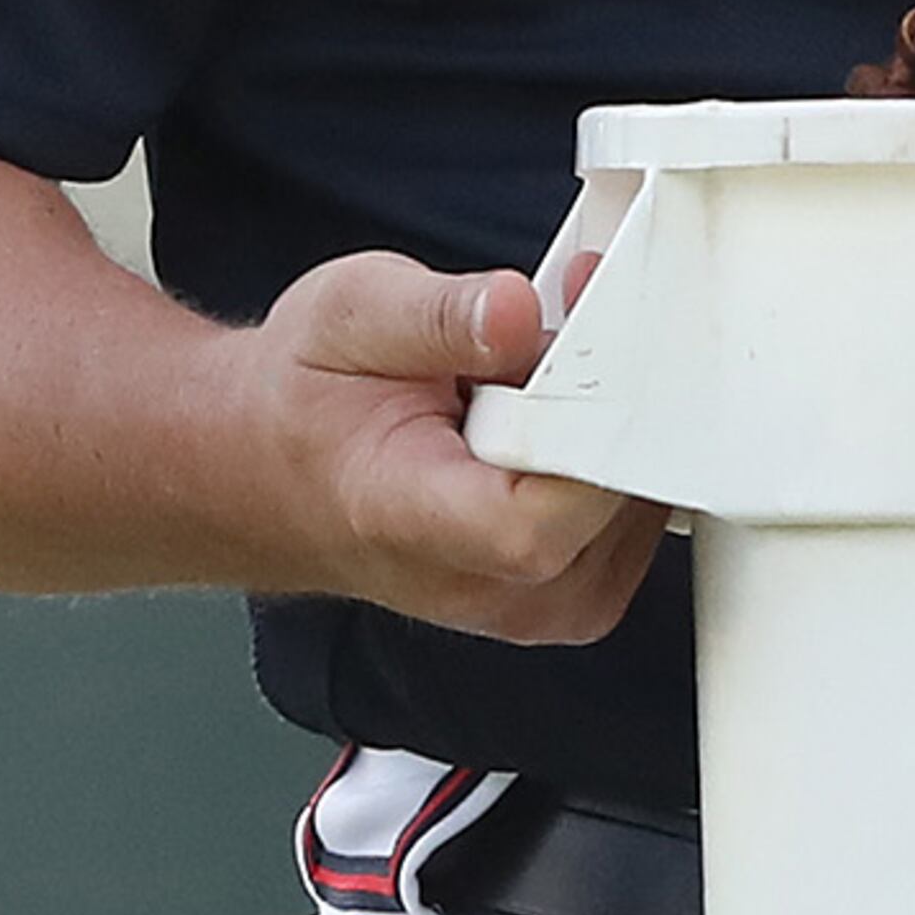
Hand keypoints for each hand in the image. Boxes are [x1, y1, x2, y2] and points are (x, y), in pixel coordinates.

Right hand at [239, 251, 659, 645]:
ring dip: (615, 430)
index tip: (592, 349)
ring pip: (639, 515)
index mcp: (411, 520)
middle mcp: (476, 585)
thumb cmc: (307, 400)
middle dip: (609, 402)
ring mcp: (525, 606)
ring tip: (535, 383)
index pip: (536, 522)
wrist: (276, 469)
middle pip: (609, 510)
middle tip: (563, 328)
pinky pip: (636, 525)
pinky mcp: (563, 597)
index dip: (587, 435)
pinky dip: (613, 459)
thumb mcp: (350, 314)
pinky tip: (559, 420)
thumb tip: (517, 309)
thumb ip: (439, 314)